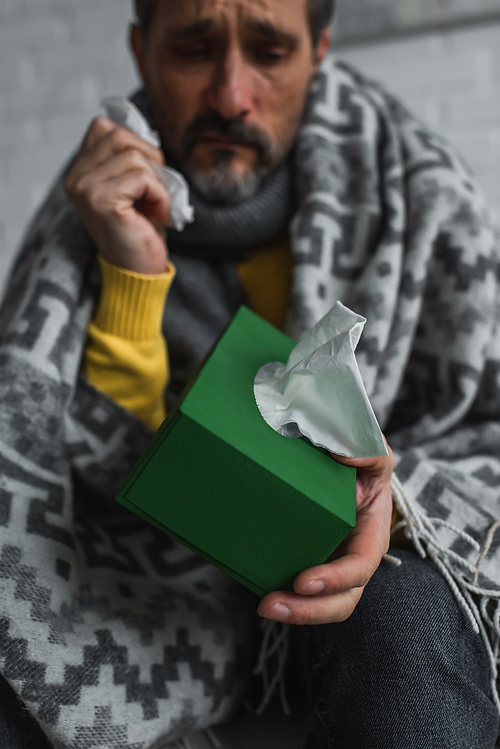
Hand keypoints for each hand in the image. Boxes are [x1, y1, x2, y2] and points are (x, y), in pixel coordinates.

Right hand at [64, 116, 170, 274]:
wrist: (137, 271)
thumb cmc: (139, 230)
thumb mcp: (132, 186)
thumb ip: (128, 158)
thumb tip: (145, 132)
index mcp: (79, 171)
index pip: (105, 127)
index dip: (135, 143)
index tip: (144, 176)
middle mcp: (76, 178)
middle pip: (121, 136)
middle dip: (150, 159)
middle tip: (155, 190)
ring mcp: (85, 188)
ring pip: (135, 156)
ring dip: (157, 182)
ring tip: (154, 206)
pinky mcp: (102, 201)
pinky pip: (143, 178)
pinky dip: (160, 195)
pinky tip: (157, 215)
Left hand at [258, 439, 393, 624]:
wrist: (335, 456)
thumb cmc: (358, 455)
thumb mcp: (372, 447)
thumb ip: (367, 449)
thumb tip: (343, 455)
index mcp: (372, 533)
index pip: (361, 566)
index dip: (336, 579)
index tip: (304, 581)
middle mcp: (352, 555)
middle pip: (341, 600)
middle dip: (309, 611)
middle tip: (270, 606)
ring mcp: (329, 563)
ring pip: (318, 603)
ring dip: (292, 611)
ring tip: (263, 606)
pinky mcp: (305, 560)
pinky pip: (295, 587)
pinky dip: (279, 593)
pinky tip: (256, 588)